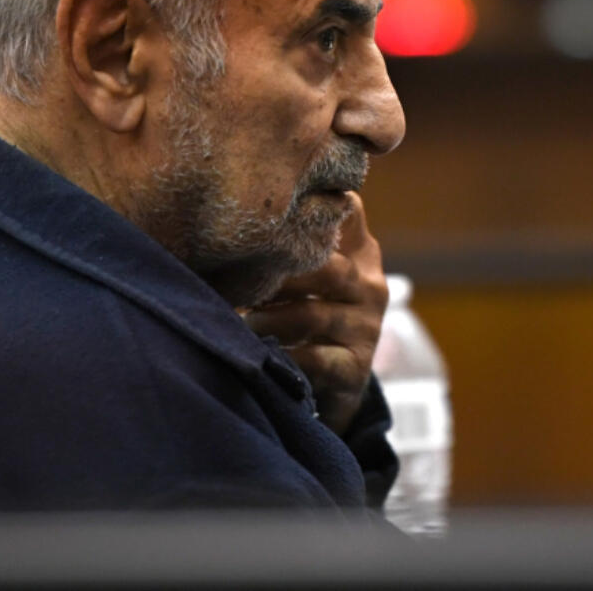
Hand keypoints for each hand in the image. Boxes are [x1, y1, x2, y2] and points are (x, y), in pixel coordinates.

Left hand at [244, 192, 387, 434]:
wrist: (332, 387)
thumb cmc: (304, 314)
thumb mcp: (306, 275)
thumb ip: (287, 243)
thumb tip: (222, 215)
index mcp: (359, 251)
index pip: (348, 209)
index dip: (316, 206)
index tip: (270, 213)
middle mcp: (370, 284)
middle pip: (325, 267)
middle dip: (273, 276)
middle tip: (231, 282)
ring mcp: (367, 328)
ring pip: (310, 314)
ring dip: (264, 320)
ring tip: (235, 322)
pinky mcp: (356, 369)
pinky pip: (314, 359)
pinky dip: (280, 356)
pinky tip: (256, 353)